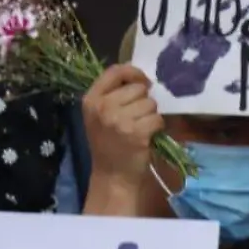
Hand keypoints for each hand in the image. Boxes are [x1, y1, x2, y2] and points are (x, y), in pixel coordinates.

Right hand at [81, 64, 164, 186]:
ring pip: (150, 104)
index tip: (143, 82)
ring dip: (151, 115)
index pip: (115, 71)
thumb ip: (113, 95)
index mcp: (91, 99)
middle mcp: (103, 107)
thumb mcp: (100, 116)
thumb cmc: (109, 145)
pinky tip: (148, 136)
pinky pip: (157, 119)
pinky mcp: (136, 132)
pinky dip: (158, 127)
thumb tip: (140, 79)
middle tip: (137, 118)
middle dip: (144, 101)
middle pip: (137, 89)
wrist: (112, 176)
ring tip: (141, 128)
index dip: (134, 73)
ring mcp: (119, 120)